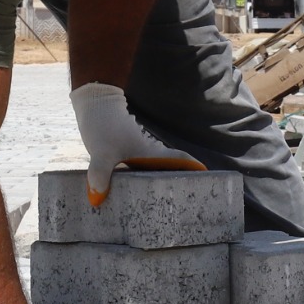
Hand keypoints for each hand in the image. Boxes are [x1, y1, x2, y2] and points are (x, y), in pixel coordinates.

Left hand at [70, 82, 204, 204]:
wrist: (95, 102)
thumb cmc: (104, 125)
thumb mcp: (102, 152)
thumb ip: (100, 174)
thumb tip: (96, 199)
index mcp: (151, 154)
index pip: (179, 161)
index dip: (193, 170)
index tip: (207, 180)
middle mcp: (149, 153)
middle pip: (171, 168)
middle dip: (180, 182)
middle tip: (190, 199)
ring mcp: (138, 152)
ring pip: (155, 169)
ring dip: (161, 181)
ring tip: (164, 200)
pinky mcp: (125, 151)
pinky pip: (139, 168)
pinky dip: (141, 178)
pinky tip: (132, 190)